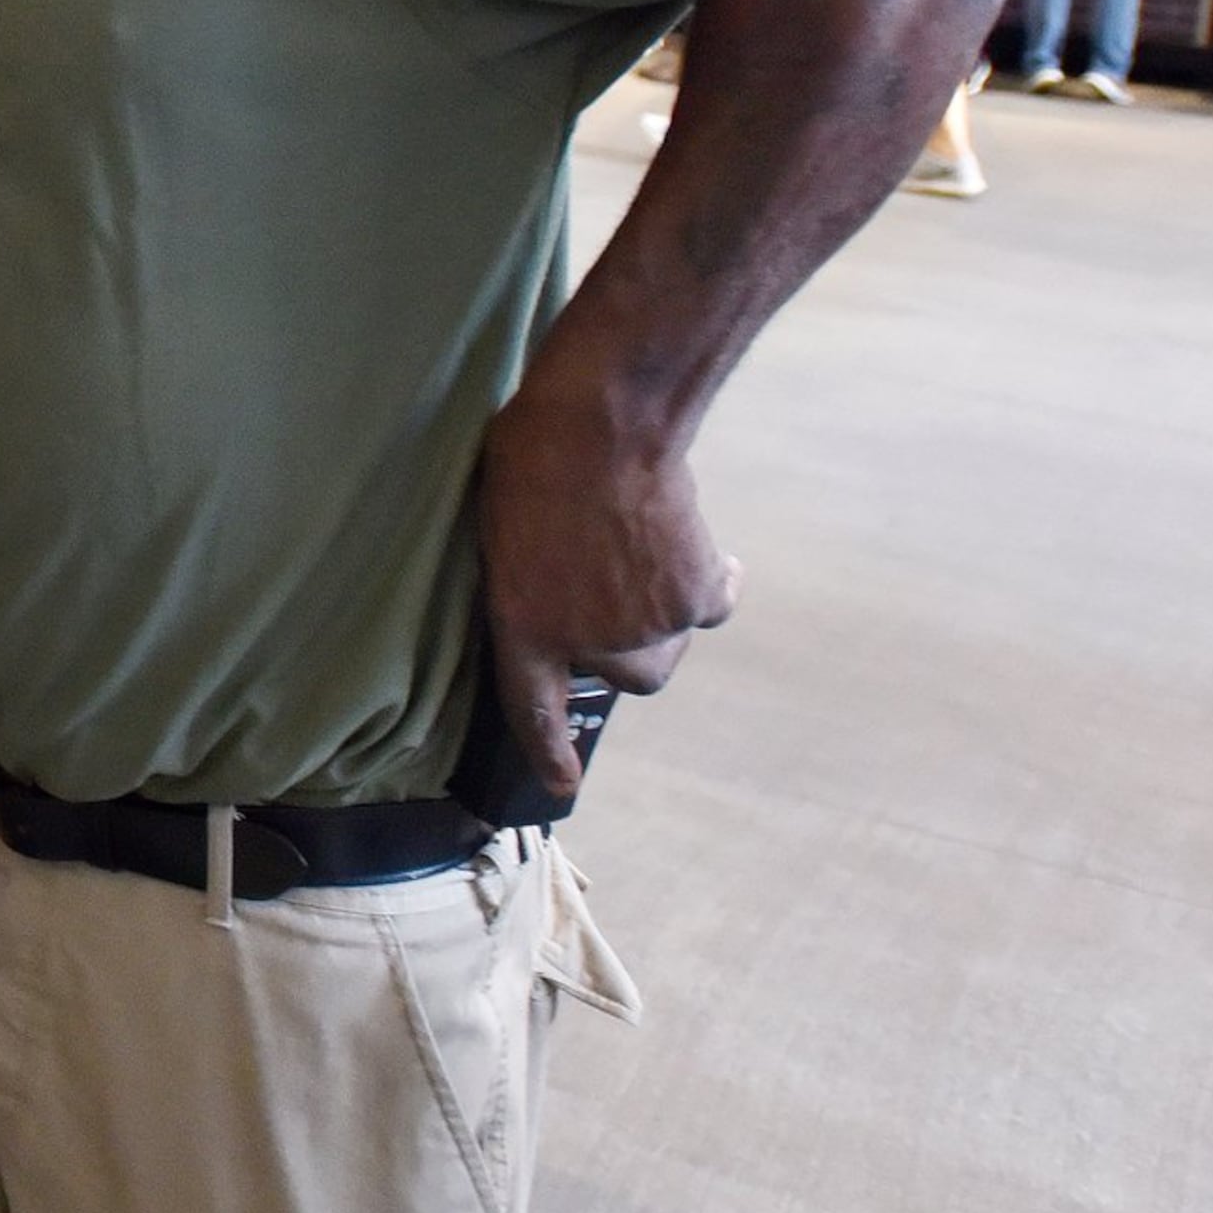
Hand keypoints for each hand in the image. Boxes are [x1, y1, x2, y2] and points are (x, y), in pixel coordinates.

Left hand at [468, 381, 743, 793]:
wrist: (603, 428)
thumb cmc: (530, 461)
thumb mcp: (499, 534)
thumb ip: (527, 586)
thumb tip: (555, 597)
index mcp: (522, 629)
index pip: (532, 711)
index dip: (548, 752)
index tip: (561, 785)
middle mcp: (590, 643)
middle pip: (629, 677)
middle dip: (625, 648)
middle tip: (613, 590)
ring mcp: (650, 628)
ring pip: (670, 644)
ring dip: (661, 614)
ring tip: (642, 552)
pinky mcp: (698, 598)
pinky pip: (713, 606)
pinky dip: (709, 583)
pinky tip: (697, 549)